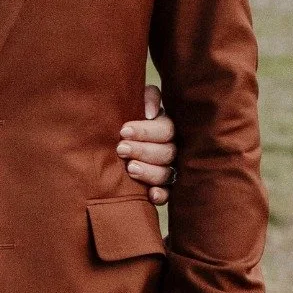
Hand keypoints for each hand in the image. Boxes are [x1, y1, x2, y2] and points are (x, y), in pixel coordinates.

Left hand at [117, 85, 176, 205]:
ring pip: (167, 173)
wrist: (119, 137)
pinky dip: (161, 195)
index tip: (123, 131)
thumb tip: (150, 112)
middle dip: (142, 151)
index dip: (145, 131)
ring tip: (130, 168)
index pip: (165, 130)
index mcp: (167, 127)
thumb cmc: (129, 116)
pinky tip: (151, 195)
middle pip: (167, 152)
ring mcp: (170, 169)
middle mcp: (172, 148)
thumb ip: (148, 97)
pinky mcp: (164, 187)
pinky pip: (168, 194)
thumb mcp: (138, 100)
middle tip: (121, 149)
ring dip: (149, 172)